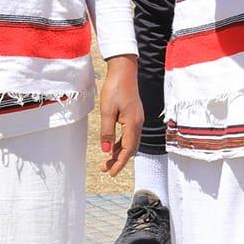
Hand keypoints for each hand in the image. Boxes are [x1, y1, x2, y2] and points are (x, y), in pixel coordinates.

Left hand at [96, 55, 142, 174]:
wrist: (124, 71)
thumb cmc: (115, 89)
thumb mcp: (107, 111)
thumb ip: (107, 131)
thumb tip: (106, 149)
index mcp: (132, 124)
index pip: (127, 149)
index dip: (119, 163)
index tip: (111, 172)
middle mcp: (138, 123)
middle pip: (131, 148)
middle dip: (119, 160)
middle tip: (106, 169)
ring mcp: (137, 119)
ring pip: (130, 142)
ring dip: (120, 152)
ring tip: (107, 160)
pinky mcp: (134, 115)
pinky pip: (129, 134)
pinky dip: (121, 143)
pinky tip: (112, 145)